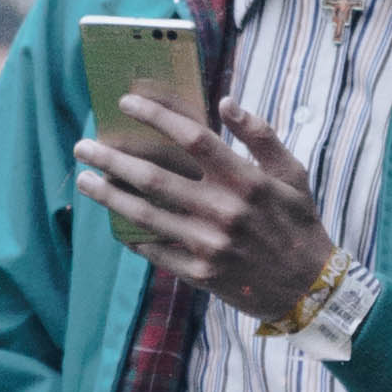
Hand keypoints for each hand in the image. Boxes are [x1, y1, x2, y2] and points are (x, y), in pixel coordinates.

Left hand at [75, 91, 337, 322]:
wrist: (309, 289)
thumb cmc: (299, 223)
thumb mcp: (292, 173)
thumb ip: (260, 135)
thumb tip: (224, 103)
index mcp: (246, 180)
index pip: (192, 138)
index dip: (156, 116)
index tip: (126, 103)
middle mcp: (223, 210)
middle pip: (154, 177)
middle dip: (113, 159)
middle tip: (84, 146)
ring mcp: (208, 245)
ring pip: (145, 215)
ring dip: (109, 196)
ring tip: (83, 179)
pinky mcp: (199, 274)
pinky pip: (154, 251)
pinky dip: (131, 235)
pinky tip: (112, 220)